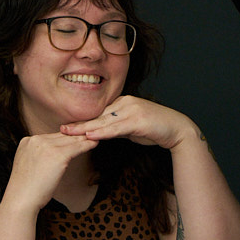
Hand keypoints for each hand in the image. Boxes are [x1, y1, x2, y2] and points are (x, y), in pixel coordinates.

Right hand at [6, 132, 98, 210]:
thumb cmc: (26, 189)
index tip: (75, 137)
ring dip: (84, 138)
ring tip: (95, 136)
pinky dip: (87, 145)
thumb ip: (38, 156)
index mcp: (27, 141)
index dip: (64, 137)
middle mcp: (35, 140)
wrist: (21, 199)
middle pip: (61, 136)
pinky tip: (95, 143)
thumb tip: (52, 157)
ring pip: (70, 140)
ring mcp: (46, 146)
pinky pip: (77, 147)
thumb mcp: (29, 165)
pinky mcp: (58, 155)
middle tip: (90, 132)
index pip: (50, 137)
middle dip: (75, 135)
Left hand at [61, 95, 194, 150]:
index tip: (67, 128)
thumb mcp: (131, 128)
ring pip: (104, 121)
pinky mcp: (138, 119)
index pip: (98, 114)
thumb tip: (101, 133)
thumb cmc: (155, 129)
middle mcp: (125, 103)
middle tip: (61, 129)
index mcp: (122, 103)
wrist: (178, 130)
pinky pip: (116, 127)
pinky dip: (102, 133)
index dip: (82, 122)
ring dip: (86, 129)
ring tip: (70, 133)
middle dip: (79, 124)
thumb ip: (116, 128)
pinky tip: (90, 136)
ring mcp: (131, 109)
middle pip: (98, 116)